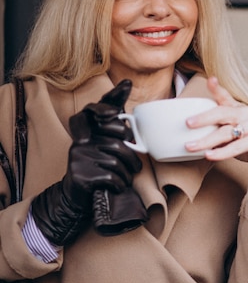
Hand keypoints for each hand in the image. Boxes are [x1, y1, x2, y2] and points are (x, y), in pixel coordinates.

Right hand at [31, 80, 142, 245]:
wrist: (78, 197)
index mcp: (87, 131)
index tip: (127, 85)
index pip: (96, 109)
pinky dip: (121, 184)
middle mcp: (80, 140)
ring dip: (127, 174)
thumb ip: (117, 126)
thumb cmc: (100, 168)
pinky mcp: (80, 174)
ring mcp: (78, 156)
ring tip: (124, 179)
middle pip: (118, 140)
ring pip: (117, 161)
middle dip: (132, 157)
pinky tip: (116, 186)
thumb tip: (128, 89)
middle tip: (134, 166)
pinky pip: (112, 177)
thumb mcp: (107, 147)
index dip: (111, 98)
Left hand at [185, 77, 247, 202]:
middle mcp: (247, 114)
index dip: (217, 88)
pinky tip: (210, 155)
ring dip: (208, 140)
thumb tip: (186, 131)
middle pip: (223, 113)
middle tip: (187, 123)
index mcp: (238, 109)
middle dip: (203, 118)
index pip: (225, 96)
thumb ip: (213, 129)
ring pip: (228, 132)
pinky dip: (223, 152)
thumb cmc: (245, 144)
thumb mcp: (228, 134)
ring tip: (191, 147)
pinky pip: (238, 146)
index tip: (210, 80)